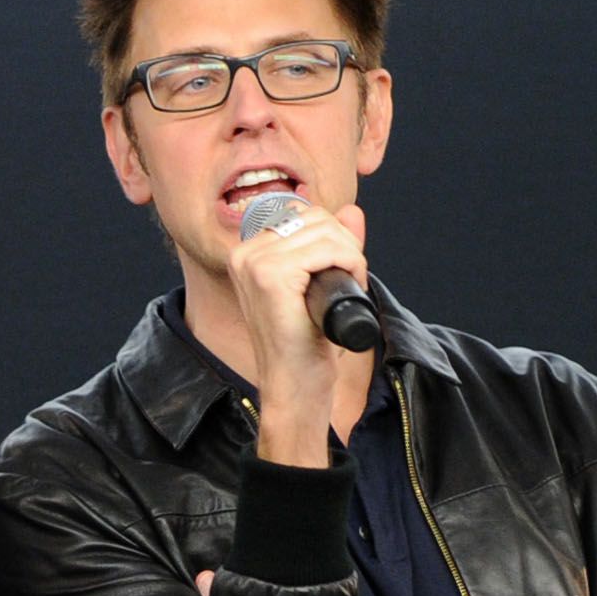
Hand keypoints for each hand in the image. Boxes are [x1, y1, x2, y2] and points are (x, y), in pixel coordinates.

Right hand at [229, 197, 369, 463]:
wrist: (294, 384)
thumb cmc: (305, 342)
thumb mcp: (321, 283)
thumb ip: (334, 244)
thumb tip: (351, 211)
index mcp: (248, 252)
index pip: (305, 215)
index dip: (335, 239)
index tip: (339, 272)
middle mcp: (244, 252)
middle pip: (317, 219)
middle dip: (345, 247)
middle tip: (347, 283)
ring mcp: (254, 263)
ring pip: (326, 232)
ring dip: (351, 258)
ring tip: (346, 289)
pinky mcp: (271, 275)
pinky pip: (329, 249)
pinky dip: (351, 266)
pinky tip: (346, 290)